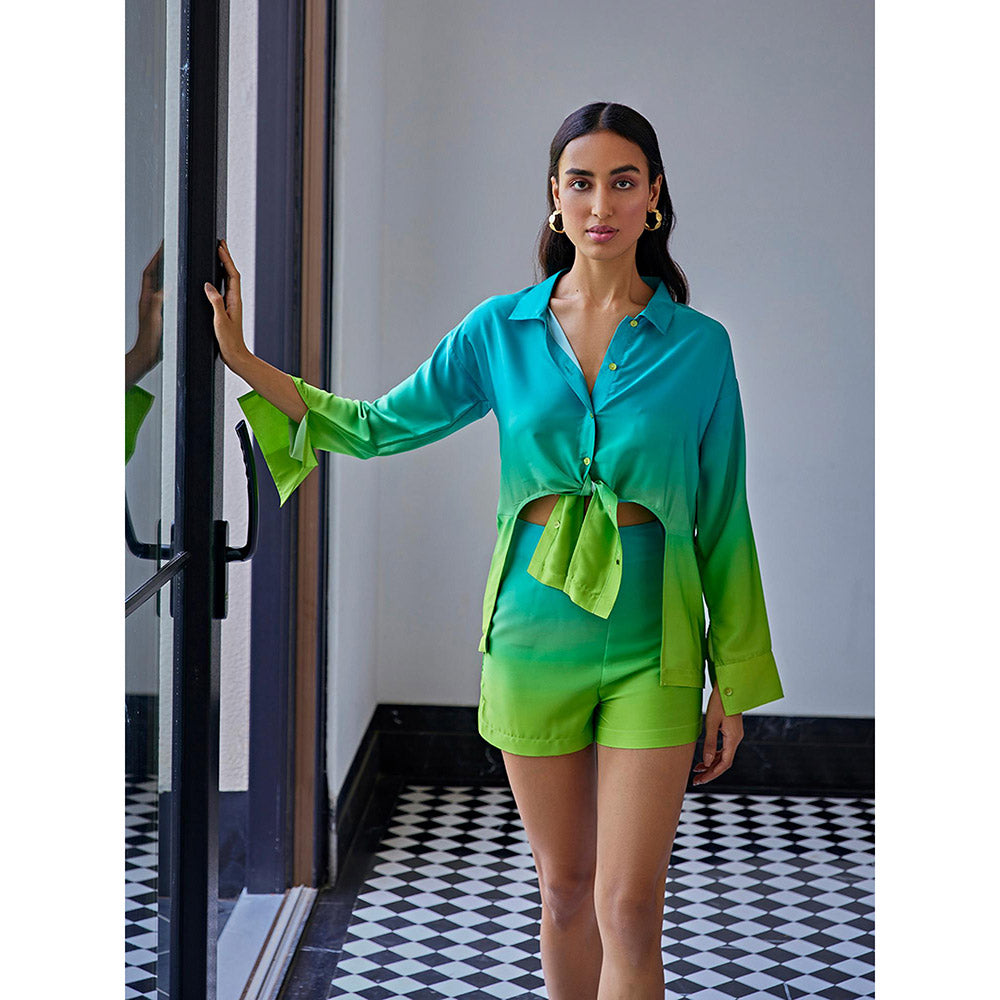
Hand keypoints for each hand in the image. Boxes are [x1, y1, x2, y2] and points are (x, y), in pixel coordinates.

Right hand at [203, 238, 248, 367]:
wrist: (235, 356)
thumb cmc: (229, 341)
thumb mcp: (220, 321)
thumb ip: (215, 302)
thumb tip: (208, 285)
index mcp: (234, 301)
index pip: (232, 275)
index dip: (226, 260)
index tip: (220, 246)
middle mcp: (234, 300)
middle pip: (231, 274)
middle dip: (226, 258)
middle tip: (221, 242)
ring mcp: (231, 305)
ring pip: (228, 280)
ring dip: (224, 266)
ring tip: (218, 253)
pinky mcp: (226, 310)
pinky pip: (224, 289)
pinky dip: (220, 278)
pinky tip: (214, 278)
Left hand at [691, 683, 742, 785]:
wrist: (729, 686)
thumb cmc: (719, 701)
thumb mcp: (711, 722)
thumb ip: (709, 743)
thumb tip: (707, 762)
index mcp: (733, 738)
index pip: (724, 764)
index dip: (712, 773)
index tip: (700, 780)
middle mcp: (736, 738)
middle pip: (724, 762)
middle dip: (711, 772)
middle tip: (697, 780)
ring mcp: (735, 735)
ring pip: (724, 755)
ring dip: (712, 763)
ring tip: (697, 769)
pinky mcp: (732, 730)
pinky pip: (725, 747)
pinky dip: (715, 754)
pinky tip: (706, 756)